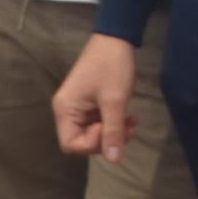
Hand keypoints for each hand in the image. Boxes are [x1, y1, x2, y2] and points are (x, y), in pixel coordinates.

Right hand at [52, 33, 139, 161]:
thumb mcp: (114, 100)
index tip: (108, 127)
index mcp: (65, 109)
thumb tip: (114, 160)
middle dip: (105, 140)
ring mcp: (78, 107)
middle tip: (127, 129)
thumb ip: (113, 131)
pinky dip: (114, 124)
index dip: (91, 144)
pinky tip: (129, 117)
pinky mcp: (89, 103)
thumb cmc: (111, 67)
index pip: (70, 144)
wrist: (115, 38)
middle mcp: (66, 110)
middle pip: (81, 141)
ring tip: (132, 123)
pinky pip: (98, 122)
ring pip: (92, 133)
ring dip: (113, 132)